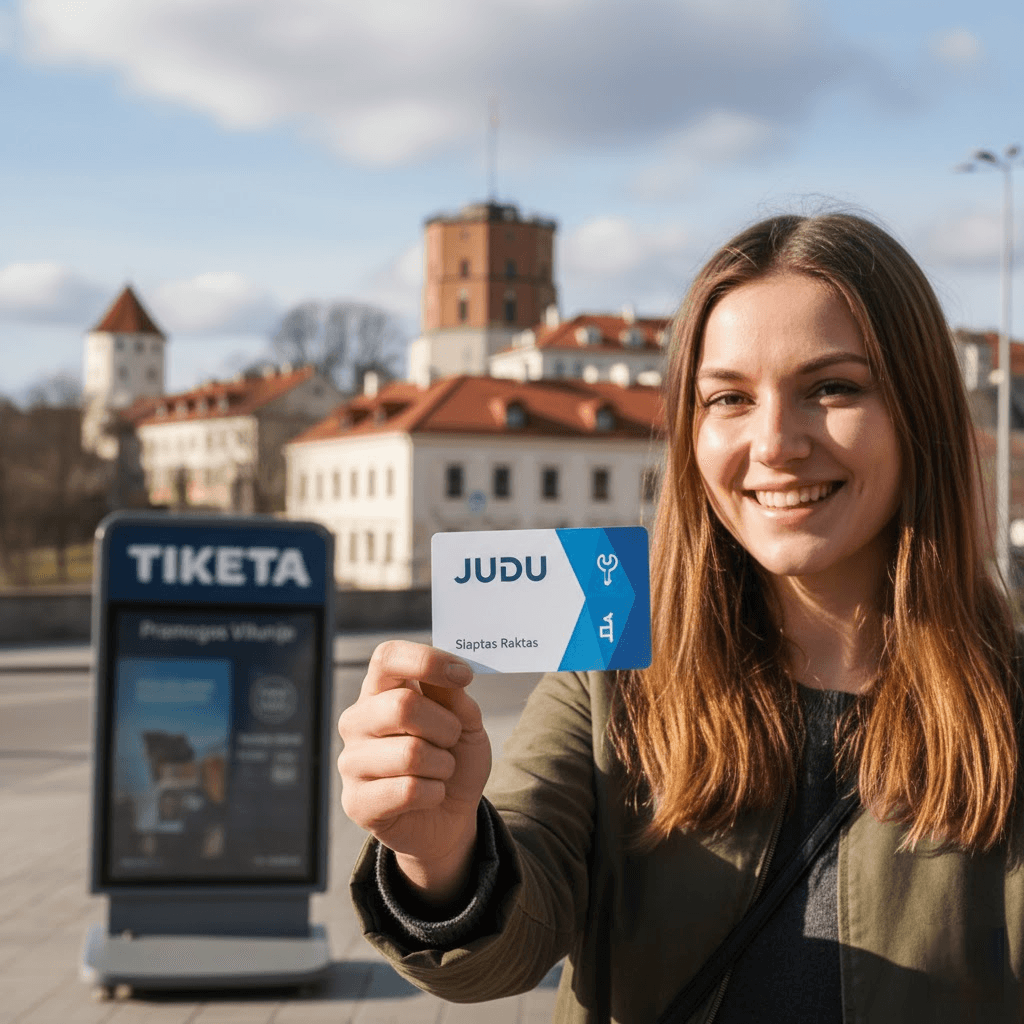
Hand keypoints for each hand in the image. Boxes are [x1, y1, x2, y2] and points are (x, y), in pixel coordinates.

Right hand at [337, 640, 490, 902]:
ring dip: (443, 764)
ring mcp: (351, 762)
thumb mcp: (465, 721)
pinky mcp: (356, 803)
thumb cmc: (452, 758)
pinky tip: (430, 794)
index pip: (388, 657)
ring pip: (410, 753)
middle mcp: (357, 720)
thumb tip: (450, 675)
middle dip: (444, 726)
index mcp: (380, 690)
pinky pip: (408, 791)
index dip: (427, 661)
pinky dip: (435, 792)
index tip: (464, 675)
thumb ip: (454, 696)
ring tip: (440, 770)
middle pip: (402, 706)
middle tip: (452, 739)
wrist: (449, 817)